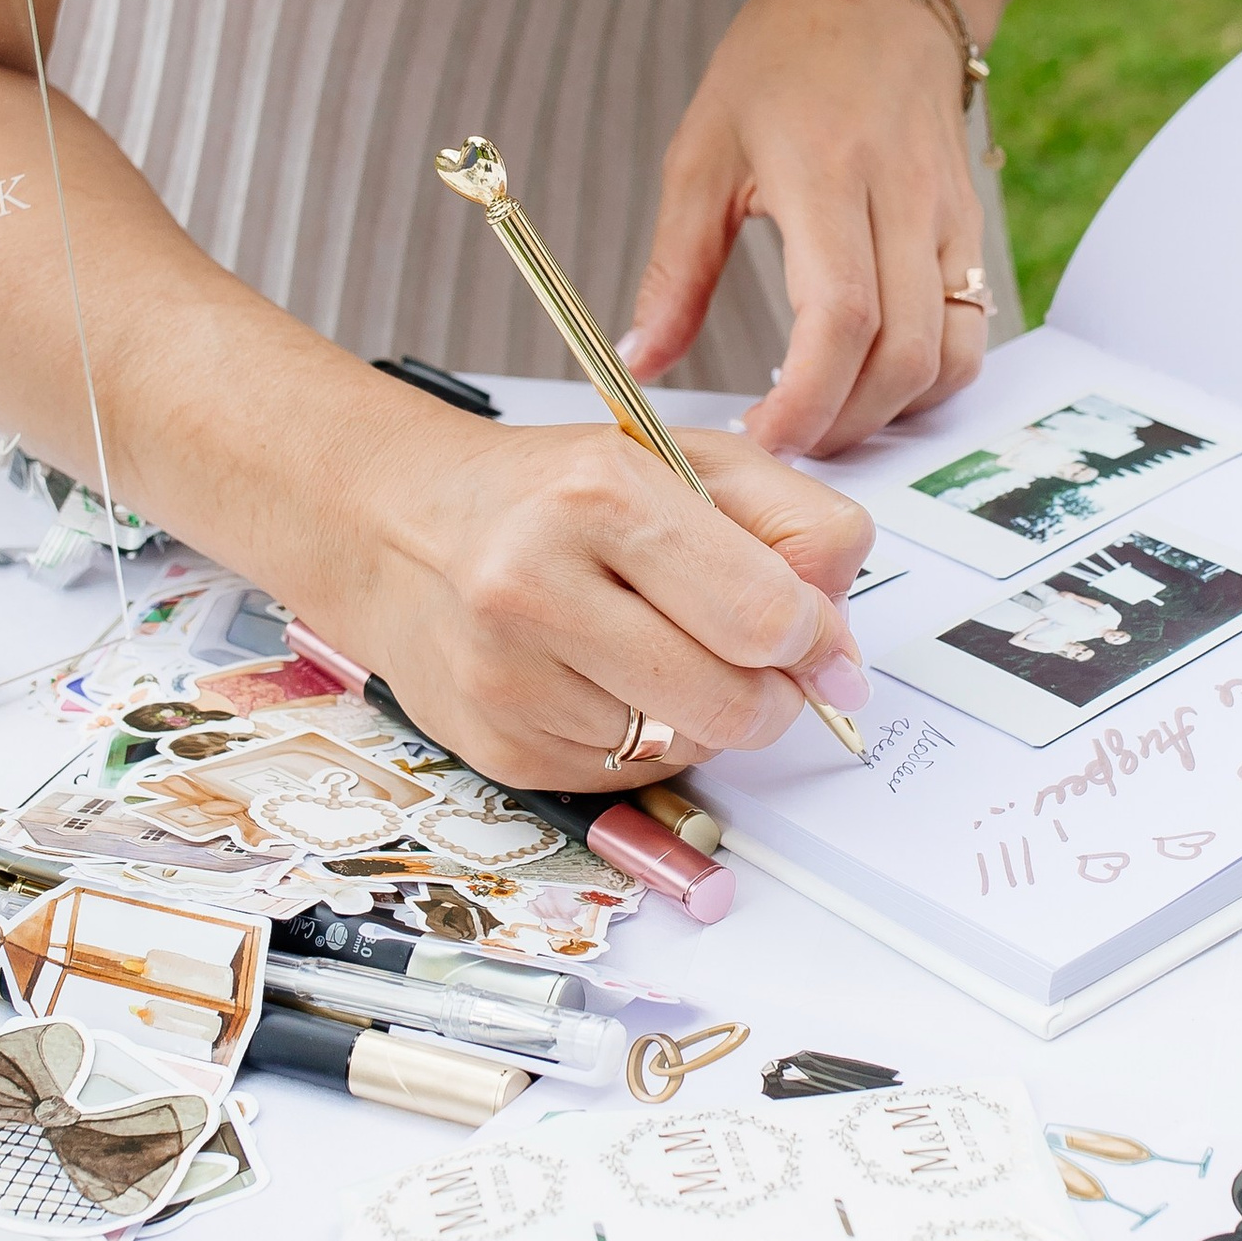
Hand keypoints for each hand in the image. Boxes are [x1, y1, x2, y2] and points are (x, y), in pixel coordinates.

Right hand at [306, 406, 872, 790]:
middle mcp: (537, 585)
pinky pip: (630, 778)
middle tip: (756, 660)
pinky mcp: (497, 747)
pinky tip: (606, 681)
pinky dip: (644, 741)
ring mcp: (509, 677)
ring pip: (688, 748)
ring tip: (659, 650)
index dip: (813, 639)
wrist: (398, 526)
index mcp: (601, 494)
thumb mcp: (687, 463)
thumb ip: (796, 526)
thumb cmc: (555, 492)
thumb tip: (843, 649)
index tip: (816, 640)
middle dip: (772, 694)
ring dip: (704, 715)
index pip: (763, 613)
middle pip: (734, 703)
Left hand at [627, 0, 990, 456]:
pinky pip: (972, 330)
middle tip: (784, 438)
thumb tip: (640, 360)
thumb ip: (676, 267)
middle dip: (842, 423)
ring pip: (948, 352)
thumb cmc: (782, 62)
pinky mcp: (971, 229)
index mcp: (825, 175)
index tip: (760, 437)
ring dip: (891, 410)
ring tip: (828, 416)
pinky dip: (931, 379)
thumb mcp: (703, 152)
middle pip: (900, 354)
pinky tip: (877, 382)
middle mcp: (901, 200)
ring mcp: (948, 217)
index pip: (839, 317)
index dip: (806, 399)